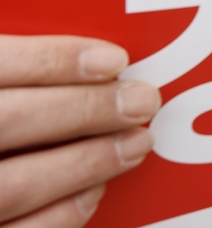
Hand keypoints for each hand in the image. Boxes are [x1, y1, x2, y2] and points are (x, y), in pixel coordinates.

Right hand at [0, 36, 160, 227]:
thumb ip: (11, 66)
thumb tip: (87, 55)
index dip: (52, 62)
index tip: (114, 61)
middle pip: (6, 122)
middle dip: (84, 111)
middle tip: (142, 101)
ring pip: (12, 186)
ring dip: (85, 163)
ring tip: (136, 142)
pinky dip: (60, 215)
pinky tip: (93, 191)